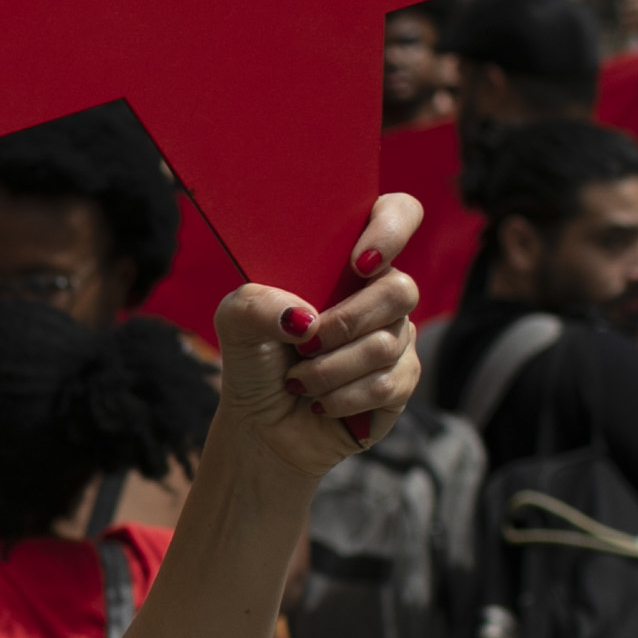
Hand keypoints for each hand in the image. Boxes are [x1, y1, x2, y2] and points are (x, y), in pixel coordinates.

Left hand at [215, 197, 422, 475]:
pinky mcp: (401, 381)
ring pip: (387, 344)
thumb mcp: (235, 322)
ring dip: (329, 370)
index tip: (359, 263)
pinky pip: (389, 384)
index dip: (390, 228)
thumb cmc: (255, 359)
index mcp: (346, 262)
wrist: (261, 423)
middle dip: (344, 323)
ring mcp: (396, 336)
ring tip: (297, 382)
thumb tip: (302, 317)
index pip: (396, 213)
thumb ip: (254, 303)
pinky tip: (318, 403)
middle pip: (399, 290)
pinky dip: (342, 398)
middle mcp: (379, 293)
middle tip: (303, 343)